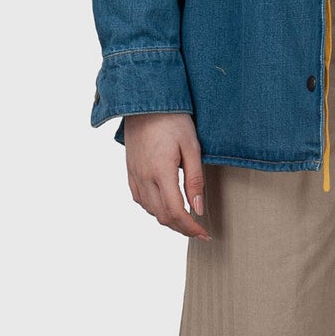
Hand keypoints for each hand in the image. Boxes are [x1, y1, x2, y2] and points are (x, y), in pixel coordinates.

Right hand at [123, 113, 210, 240]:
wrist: (146, 101)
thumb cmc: (173, 120)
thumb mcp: (192, 147)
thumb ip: (195, 180)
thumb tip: (198, 209)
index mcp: (161, 172)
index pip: (176, 212)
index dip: (191, 228)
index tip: (204, 234)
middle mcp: (144, 177)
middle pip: (162, 216)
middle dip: (182, 228)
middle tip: (199, 230)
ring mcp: (134, 174)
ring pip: (150, 210)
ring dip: (168, 219)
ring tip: (185, 219)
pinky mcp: (130, 170)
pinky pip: (139, 198)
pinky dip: (153, 208)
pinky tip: (165, 205)